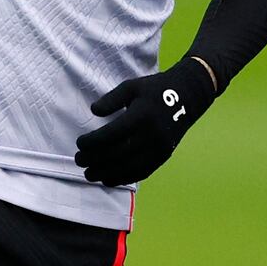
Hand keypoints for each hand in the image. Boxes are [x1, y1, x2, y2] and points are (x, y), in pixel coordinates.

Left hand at [74, 57, 216, 186]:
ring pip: (129, 167)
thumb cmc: (155, 89)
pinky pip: (141, 172)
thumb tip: (94, 111)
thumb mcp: (132, 86)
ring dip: (106, 173)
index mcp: (142, 116)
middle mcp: (151, 135)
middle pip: (118, 153)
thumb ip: (112, 99)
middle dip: (95, 159)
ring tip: (89, 174)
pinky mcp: (163, 156)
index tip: (79, 144)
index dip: (93, 142)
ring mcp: (159, 148)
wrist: (187, 97)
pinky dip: (123, 178)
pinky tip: (108, 179)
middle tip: (79, 161)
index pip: (112, 134)